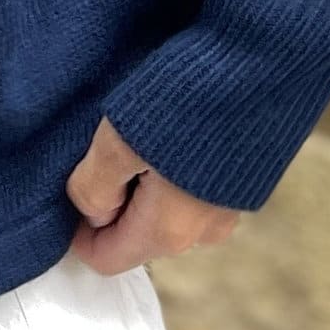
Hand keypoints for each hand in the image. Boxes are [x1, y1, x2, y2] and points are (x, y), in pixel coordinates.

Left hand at [66, 116, 238, 274]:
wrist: (259, 70)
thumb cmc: (188, 104)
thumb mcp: (118, 141)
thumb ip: (94, 187)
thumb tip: (92, 212)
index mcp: (167, 233)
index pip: (105, 259)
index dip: (77, 230)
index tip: (70, 186)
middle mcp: (202, 234)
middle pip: (134, 236)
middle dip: (111, 203)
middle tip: (104, 149)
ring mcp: (224, 211)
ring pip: (161, 212)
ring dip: (141, 184)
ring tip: (138, 133)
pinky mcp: (238, 184)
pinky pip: (188, 193)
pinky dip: (169, 172)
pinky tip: (168, 131)